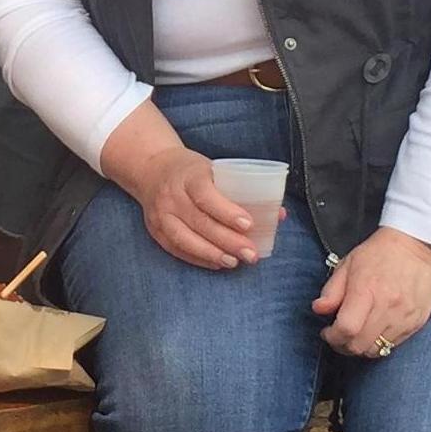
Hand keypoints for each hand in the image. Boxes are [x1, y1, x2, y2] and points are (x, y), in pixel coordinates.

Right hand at [127, 142, 259, 269]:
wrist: (152, 168)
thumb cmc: (191, 170)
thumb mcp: (215, 169)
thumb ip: (243, 190)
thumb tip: (278, 214)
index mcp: (188, 176)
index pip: (206, 195)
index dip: (227, 212)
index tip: (249, 224)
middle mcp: (171, 196)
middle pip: (200, 222)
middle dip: (228, 241)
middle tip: (251, 253)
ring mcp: (160, 215)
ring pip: (186, 239)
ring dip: (212, 254)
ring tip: (234, 262)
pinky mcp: (155, 230)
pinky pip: (176, 249)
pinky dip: (198, 258)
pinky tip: (217, 263)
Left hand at [311, 227, 430, 358]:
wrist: (418, 245)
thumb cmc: (380, 253)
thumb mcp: (348, 263)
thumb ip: (332, 290)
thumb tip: (318, 309)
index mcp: (367, 290)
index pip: (346, 328)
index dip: (332, 337)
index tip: (327, 332)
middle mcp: (387, 307)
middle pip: (360, 345)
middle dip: (343, 346)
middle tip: (339, 337)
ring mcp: (404, 317)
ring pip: (377, 349)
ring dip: (362, 347)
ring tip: (356, 335)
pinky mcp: (416, 322)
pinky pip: (394, 345)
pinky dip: (380, 343)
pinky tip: (374, 330)